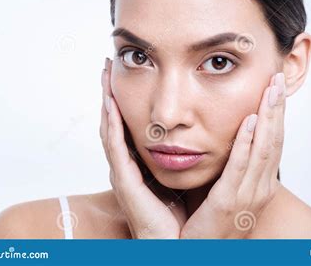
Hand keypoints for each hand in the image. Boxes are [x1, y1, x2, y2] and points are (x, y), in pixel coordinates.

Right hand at [100, 58, 186, 238]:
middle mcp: (128, 165)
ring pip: (110, 129)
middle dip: (109, 94)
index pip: (130, 124)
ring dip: (105, 101)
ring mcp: (123, 173)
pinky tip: (110, 104)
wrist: (176, 245)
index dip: (124, 99)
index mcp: (141, 163)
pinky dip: (111, 125)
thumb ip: (190, 153)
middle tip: (106, 66)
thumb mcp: (187, 175)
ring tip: (103, 75)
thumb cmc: (182, 212)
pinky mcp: (125, 183)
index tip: (125, 74)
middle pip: (115, 122)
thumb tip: (207, 129)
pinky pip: (115, 148)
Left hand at [180, 72, 285, 238]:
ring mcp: (248, 196)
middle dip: (277, 108)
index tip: (275, 87)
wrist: (198, 256)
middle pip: (275, 140)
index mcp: (260, 185)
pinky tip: (251, 121)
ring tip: (271, 89)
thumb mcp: (226, 190)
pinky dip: (248, 143)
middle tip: (279, 78)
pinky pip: (241, 167)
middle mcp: (261, 188)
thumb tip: (230, 137)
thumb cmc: (208, 224)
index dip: (276, 114)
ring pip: (264, 148)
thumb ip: (232, 166)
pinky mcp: (228, 202)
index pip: (273, 142)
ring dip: (268, 116)